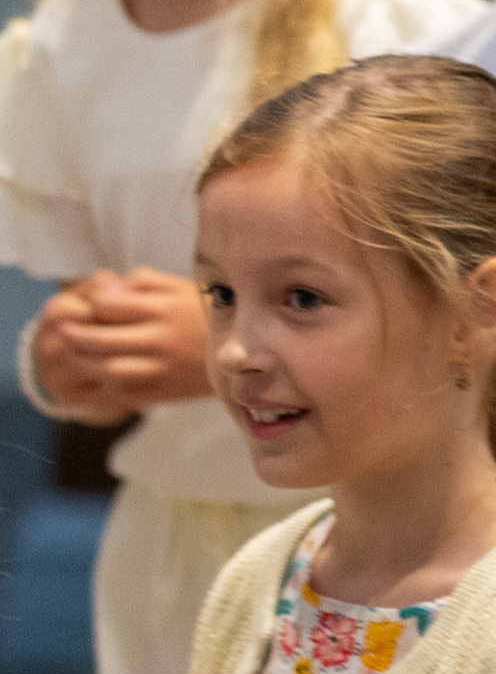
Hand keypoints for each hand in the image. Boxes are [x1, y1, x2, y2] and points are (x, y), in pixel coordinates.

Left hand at [30, 270, 211, 418]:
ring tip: (76, 354)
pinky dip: (105, 386)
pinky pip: (126, 392)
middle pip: (100, 339)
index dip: (91, 304)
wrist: (253, 352)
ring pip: (108, 368)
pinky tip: (99, 376)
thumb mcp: (182, 285)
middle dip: (74, 335)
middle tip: (64, 332)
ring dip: (84, 363)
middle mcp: (162, 338)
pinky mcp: (168, 391)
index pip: (107, 305)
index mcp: (165, 308)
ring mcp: (164, 368)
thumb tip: (107, 288)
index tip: (91, 305)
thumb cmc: (210, 313)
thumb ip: (143, 280)